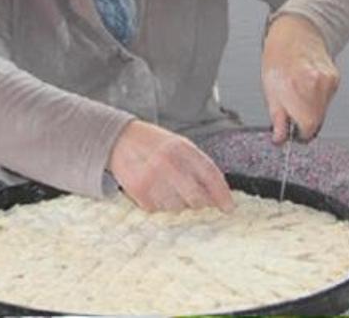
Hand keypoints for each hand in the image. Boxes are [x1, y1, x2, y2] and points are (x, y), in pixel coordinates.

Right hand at [107, 120, 233, 212]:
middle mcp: (169, 162)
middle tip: (200, 202)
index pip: (210, 175)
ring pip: (178, 207)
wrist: (120, 139)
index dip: (222, 194)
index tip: (229, 208)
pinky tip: (157, 191)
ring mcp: (152, 178)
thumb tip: (217, 195)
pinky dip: (162, 205)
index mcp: (183, 148)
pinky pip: (159, 210)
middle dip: (201, 204)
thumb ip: (199, 166)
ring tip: (171, 190)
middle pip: (196, 198)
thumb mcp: (181, 145)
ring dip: (180, 204)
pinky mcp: (138, 191)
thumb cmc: (156, 144)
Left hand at [261, 13, 339, 142]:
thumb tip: (280, 138)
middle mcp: (317, 82)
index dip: (299, 133)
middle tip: (291, 111)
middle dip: (304, 121)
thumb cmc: (279, 57)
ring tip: (298, 95)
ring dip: (311, 110)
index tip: (293, 132)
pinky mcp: (336, 78)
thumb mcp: (269, 88)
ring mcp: (329, 80)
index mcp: (298, 85)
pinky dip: (317, 99)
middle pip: (317, 120)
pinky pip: (327, 100)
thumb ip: (277, 116)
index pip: (308, 125)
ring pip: (323, 111)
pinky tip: (307, 88)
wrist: (295, 33)